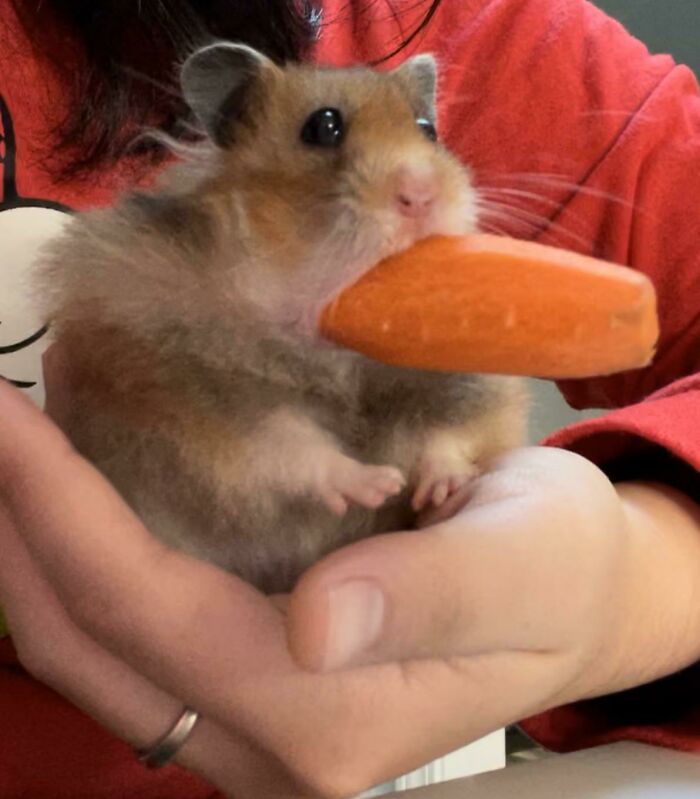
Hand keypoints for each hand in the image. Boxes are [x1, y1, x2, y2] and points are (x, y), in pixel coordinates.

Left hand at [3, 367, 699, 798]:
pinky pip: (135, 645)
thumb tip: (318, 622)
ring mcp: (258, 732)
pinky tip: (76, 508)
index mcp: (334, 716)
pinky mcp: (259, 698)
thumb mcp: (525, 566)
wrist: (576, 600)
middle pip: (92, 644)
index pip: (147, 608)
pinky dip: (85, 572)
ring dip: (36, 552)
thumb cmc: (558, 569)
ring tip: (15, 458)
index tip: (7, 415)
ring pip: (96, 655)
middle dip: (19, 527)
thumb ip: (436, 595)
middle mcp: (275, 744)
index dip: (59, 507)